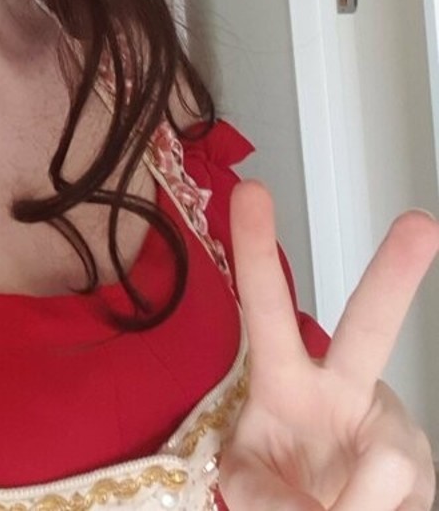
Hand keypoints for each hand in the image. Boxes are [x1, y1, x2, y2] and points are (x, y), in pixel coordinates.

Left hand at [218, 179, 438, 509]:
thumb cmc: (277, 486)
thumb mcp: (248, 486)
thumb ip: (272, 499)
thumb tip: (333, 505)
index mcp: (286, 377)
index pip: (266, 308)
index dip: (257, 251)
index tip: (251, 189)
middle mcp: (346, 388)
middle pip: (372, 325)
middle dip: (396, 273)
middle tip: (419, 222)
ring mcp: (395, 430)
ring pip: (389, 461)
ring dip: (356, 506)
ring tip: (336, 508)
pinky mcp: (426, 476)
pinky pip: (407, 503)